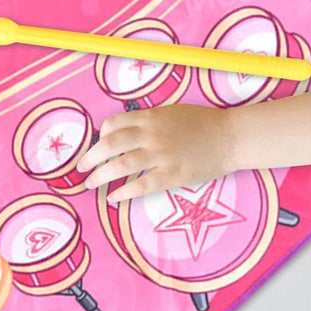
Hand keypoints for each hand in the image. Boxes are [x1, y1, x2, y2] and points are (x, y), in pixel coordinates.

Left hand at [76, 104, 235, 201]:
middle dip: (90, 157)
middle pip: (110, 144)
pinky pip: (141, 186)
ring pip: (121, 165)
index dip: (100, 135)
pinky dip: (124, 192)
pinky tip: (114, 198)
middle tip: (80, 168)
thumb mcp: (170, 112)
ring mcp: (161, 155)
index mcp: (150, 117)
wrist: (230, 137)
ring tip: (90, 184)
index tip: (96, 145)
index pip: (114, 123)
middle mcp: (151, 134)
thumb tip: (125, 130)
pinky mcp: (172, 175)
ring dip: (101, 176)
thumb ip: (148, 120)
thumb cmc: (202, 123)